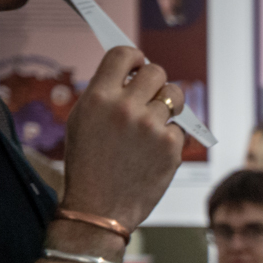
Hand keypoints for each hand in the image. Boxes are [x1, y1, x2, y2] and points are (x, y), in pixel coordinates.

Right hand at [60, 47, 185, 232]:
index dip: (134, 57)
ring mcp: (151, 127)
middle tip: (151, 94)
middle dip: (156, 80)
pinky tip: (153, 151)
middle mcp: (126, 108)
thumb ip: (107, 95)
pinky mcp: (172, 146)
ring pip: (175, 96)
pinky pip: (179, 127)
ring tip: (154, 122)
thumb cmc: (88, 164)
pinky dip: (170, 136)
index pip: (124, 55)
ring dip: (168, 105)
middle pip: (156, 71)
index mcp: (98, 97)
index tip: (138, 64)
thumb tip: (133, 75)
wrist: (99, 207)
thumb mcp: (83, 121)